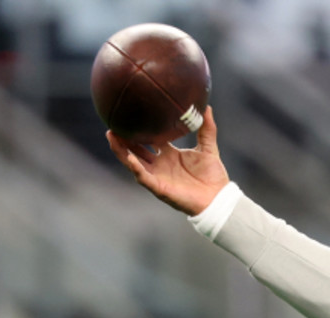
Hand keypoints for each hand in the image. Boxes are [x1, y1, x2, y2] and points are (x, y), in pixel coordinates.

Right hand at [106, 106, 229, 214]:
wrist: (219, 198)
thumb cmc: (213, 176)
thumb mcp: (208, 148)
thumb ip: (207, 129)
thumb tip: (207, 107)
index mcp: (169, 154)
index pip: (149, 139)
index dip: (140, 128)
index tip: (131, 113)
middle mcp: (160, 164)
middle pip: (136, 149)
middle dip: (123, 138)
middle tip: (113, 122)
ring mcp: (157, 176)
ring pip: (133, 162)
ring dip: (121, 150)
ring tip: (111, 135)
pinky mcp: (159, 188)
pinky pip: (143, 177)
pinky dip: (135, 167)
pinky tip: (129, 157)